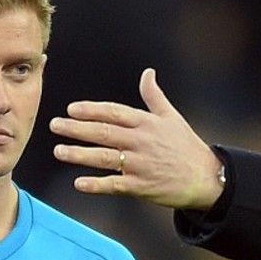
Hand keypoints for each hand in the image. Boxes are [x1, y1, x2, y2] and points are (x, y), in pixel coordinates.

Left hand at [50, 68, 224, 209]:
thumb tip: (148, 72)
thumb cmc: (186, 146)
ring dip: (80, 155)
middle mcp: (141, 142)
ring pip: (104, 158)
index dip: (92, 110)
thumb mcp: (172, 117)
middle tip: (55, 125)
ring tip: (59, 151)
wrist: (205, 178)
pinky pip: (114, 185)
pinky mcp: (141, 187)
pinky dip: (96, 184)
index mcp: (146, 123)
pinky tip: (78, 183)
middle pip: (104, 133)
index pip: (114, 112)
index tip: (71, 109)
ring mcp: (140, 165)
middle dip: (77, 129)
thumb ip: (154, 95)